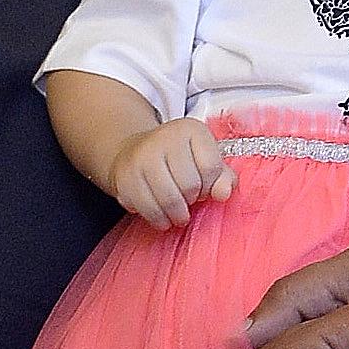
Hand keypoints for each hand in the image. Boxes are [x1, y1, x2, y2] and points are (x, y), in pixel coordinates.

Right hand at [109, 116, 232, 231]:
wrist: (133, 151)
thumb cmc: (177, 159)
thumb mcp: (204, 159)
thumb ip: (222, 176)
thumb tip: (224, 193)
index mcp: (190, 129)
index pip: (211, 167)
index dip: (210, 186)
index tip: (204, 188)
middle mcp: (164, 137)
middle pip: (190, 185)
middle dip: (193, 200)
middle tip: (189, 200)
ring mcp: (141, 156)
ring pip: (170, 200)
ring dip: (178, 215)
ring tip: (179, 215)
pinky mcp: (124, 177)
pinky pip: (148, 208)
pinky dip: (159, 220)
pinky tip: (162, 217)